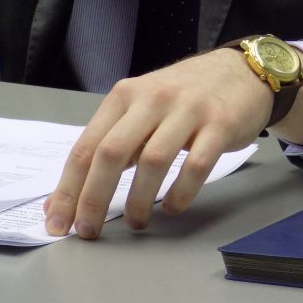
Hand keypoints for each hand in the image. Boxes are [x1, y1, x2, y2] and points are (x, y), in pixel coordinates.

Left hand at [43, 47, 302, 238]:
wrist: (243, 72)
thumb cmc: (188, 95)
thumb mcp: (145, 106)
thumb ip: (118, 141)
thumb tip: (78, 192)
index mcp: (126, 96)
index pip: (87, 146)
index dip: (68, 189)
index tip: (59, 222)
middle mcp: (153, 99)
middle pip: (112, 153)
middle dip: (94, 198)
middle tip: (89, 231)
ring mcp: (188, 110)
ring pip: (152, 161)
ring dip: (139, 200)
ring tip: (137, 222)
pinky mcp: (220, 124)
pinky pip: (195, 165)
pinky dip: (181, 193)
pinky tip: (173, 207)